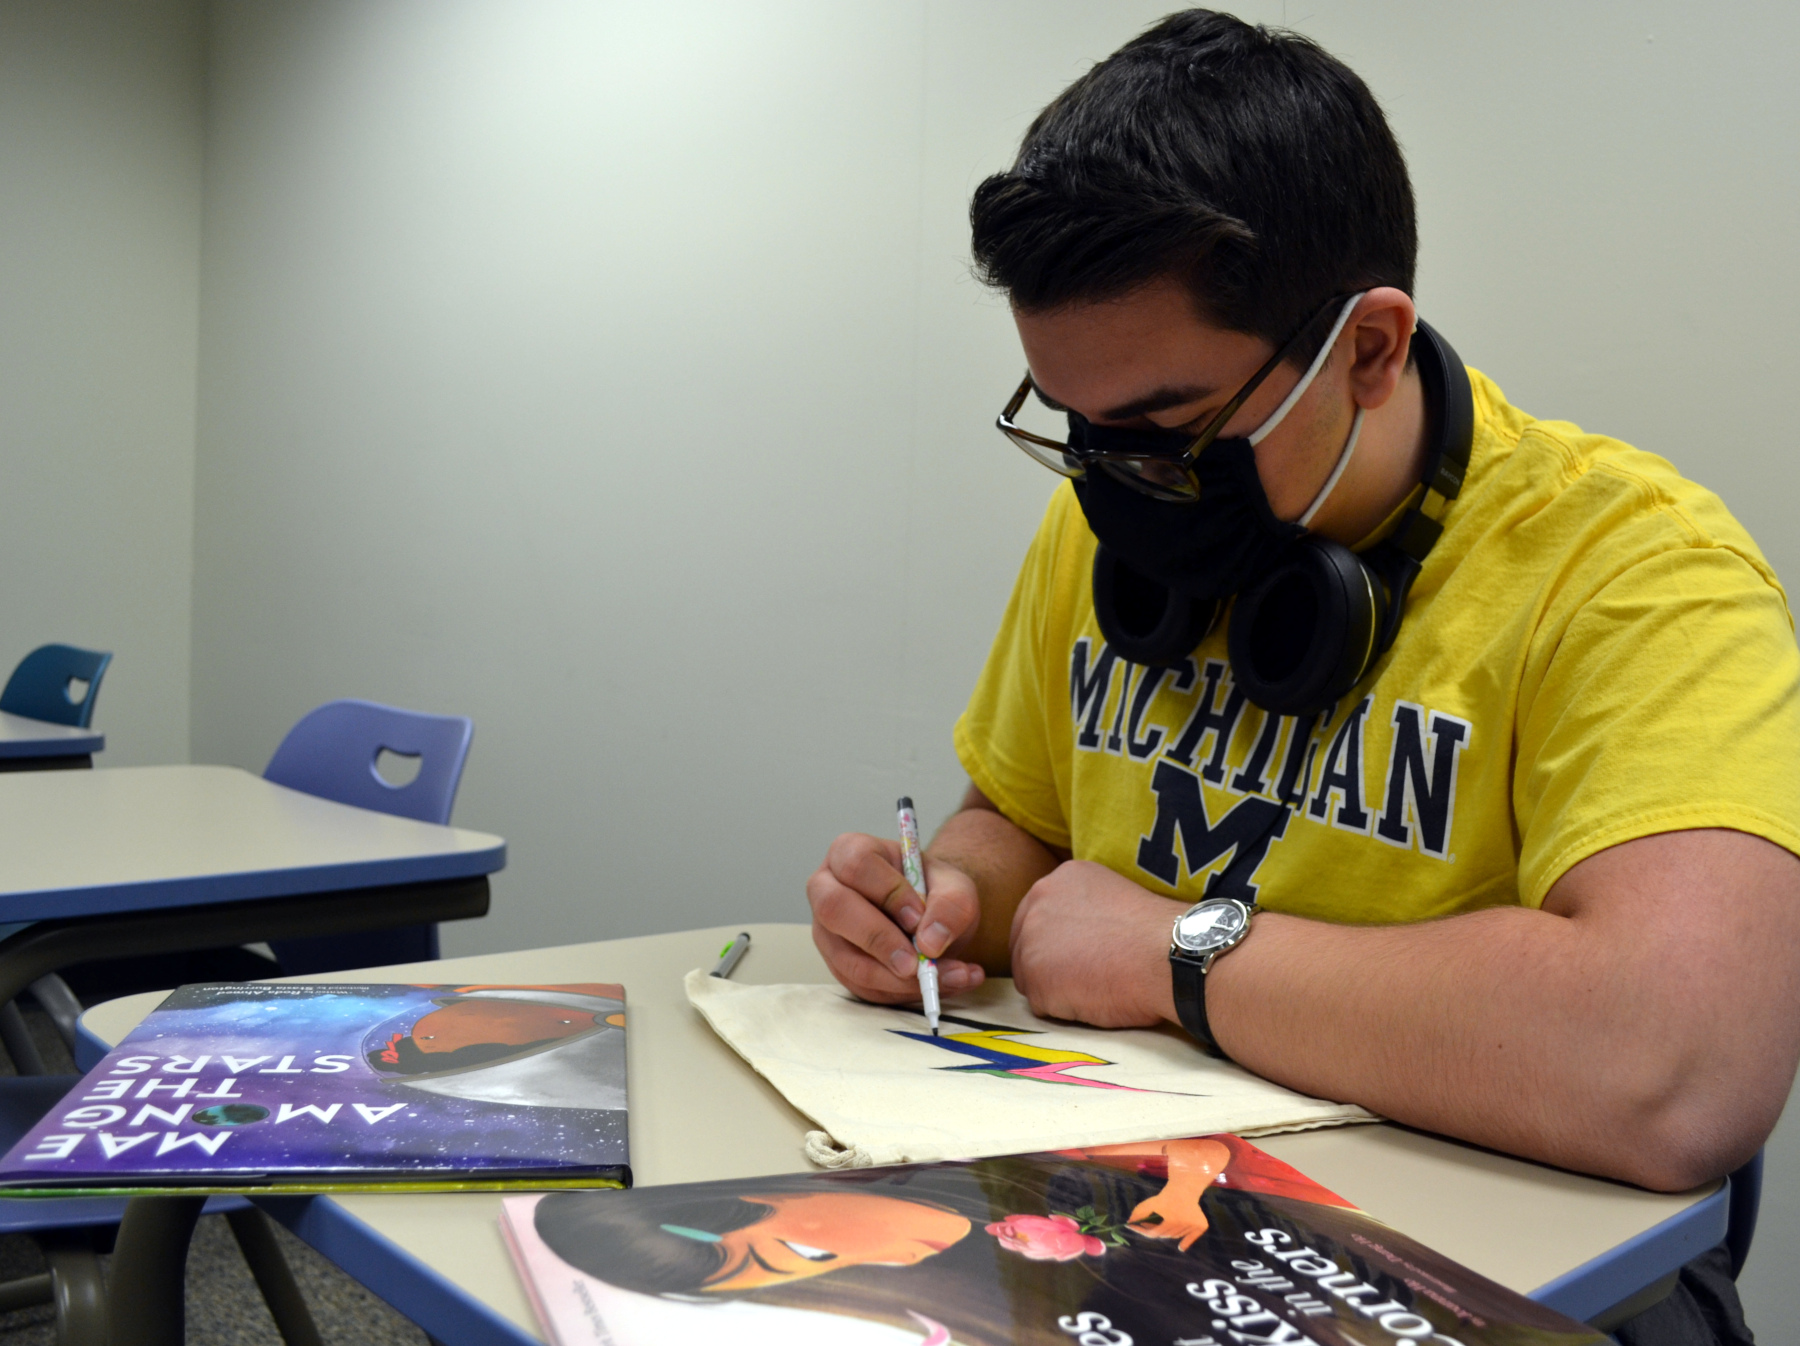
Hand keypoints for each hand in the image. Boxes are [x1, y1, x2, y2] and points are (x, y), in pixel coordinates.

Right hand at [807, 832, 985, 1004]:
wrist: (931, 917)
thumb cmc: (933, 891)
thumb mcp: (955, 888)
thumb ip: (951, 905)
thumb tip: (930, 942)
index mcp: (850, 852)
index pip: (856, 866)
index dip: (887, 892)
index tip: (919, 916)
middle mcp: (826, 889)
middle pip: (834, 910)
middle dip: (879, 941)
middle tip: (917, 963)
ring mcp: (827, 932)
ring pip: (848, 960)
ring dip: (899, 980)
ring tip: (946, 977)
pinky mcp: (839, 966)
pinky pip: (864, 988)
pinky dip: (903, 993)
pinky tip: (939, 984)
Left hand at [1008, 860, 1176, 1026]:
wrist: (1168, 955)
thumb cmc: (1153, 934)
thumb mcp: (1110, 898)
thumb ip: (1081, 909)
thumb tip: (1069, 935)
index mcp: (1059, 880)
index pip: (1037, 918)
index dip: (1057, 944)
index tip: (1081, 956)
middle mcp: (1037, 902)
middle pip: (1027, 946)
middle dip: (1051, 966)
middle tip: (1089, 976)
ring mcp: (1031, 939)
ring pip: (1031, 977)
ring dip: (1058, 989)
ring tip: (1097, 985)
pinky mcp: (1035, 977)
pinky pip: (1042, 1005)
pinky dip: (1065, 1010)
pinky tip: (1094, 999)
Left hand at [1126, 1189, 1210, 1251]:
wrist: (1184, 1188)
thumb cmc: (1166, 1196)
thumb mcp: (1150, 1202)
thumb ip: (1139, 1212)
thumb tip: (1129, 1223)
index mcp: (1170, 1220)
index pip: (1154, 1233)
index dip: (1143, 1232)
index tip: (1135, 1229)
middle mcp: (1182, 1225)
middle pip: (1164, 1235)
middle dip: (1155, 1231)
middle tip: (1149, 1226)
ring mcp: (1192, 1226)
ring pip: (1175, 1236)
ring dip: (1169, 1233)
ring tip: (1165, 1224)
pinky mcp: (1201, 1226)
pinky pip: (1191, 1238)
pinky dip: (1186, 1243)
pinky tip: (1180, 1248)